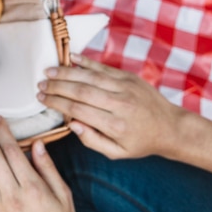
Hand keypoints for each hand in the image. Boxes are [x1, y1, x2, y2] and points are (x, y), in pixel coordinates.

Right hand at [38, 54, 186, 158]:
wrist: (171, 127)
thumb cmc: (140, 142)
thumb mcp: (117, 153)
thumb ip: (92, 141)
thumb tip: (72, 125)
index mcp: (115, 125)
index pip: (77, 110)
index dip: (56, 103)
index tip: (41, 99)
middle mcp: (119, 104)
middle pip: (80, 91)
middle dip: (56, 87)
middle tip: (40, 85)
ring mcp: (125, 88)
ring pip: (89, 77)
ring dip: (66, 72)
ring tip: (48, 71)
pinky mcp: (128, 77)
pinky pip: (103, 67)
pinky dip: (85, 61)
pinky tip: (69, 57)